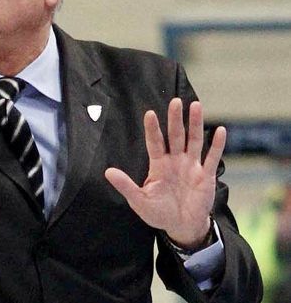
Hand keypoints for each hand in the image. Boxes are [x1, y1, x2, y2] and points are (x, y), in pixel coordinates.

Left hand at [104, 98, 225, 248]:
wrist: (181, 227)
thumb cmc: (158, 213)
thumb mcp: (139, 200)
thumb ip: (126, 185)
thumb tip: (107, 172)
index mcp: (158, 165)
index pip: (155, 142)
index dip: (153, 129)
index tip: (149, 113)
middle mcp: (175, 161)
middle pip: (176, 135)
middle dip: (175, 119)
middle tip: (176, 101)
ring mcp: (192, 166)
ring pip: (194, 141)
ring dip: (196, 124)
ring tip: (196, 106)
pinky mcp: (206, 176)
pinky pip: (212, 157)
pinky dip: (217, 145)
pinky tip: (220, 130)